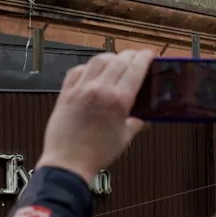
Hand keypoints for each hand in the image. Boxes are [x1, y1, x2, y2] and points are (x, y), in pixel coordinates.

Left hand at [36, 50, 153, 184]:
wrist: (68, 162)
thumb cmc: (97, 153)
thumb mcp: (124, 138)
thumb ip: (135, 124)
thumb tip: (144, 119)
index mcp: (118, 100)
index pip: (135, 69)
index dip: (145, 58)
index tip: (149, 54)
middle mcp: (100, 89)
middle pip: (119, 60)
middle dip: (130, 55)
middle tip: (135, 57)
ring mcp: (81, 89)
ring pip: (98, 60)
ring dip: (110, 57)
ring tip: (115, 61)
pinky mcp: (66, 92)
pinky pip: (77, 70)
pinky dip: (87, 67)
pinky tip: (91, 72)